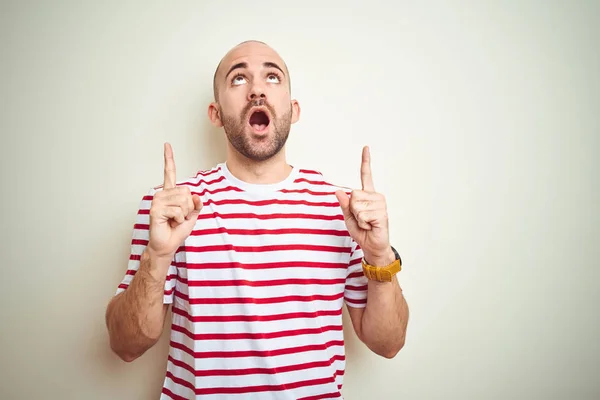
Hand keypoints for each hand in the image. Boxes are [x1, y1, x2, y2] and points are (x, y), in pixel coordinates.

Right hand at [147, 143, 202, 260]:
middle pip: (187, 192)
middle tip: (179, 217)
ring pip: (184, 201)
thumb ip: (196, 204)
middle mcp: (162, 194)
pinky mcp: (156, 209)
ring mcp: (157, 201)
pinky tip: (170, 222)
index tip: (167, 145)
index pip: (169, 173)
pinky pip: (178, 211)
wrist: (167, 245)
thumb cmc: (177, 230)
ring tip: (174, 220)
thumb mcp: (192, 216)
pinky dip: (179, 219)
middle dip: (189, 207)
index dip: (169, 159)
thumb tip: (196, 196)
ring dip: (184, 214)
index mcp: (169, 193)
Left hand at [335, 146, 392, 265]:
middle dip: (352, 210)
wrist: (373, 246)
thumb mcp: (348, 217)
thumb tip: (338, 191)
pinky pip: (362, 214)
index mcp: (368, 195)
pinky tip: (370, 226)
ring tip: (367, 223)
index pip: (366, 175)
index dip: (366, 161)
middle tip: (362, 220)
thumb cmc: (362, 232)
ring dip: (358, 217)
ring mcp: (380, 204)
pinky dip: (362, 223)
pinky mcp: (381, 213)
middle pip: (353, 194)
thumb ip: (344, 204)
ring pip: (356, 204)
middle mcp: (376, 196)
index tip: (366, 147)